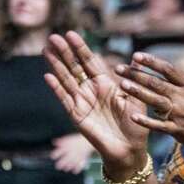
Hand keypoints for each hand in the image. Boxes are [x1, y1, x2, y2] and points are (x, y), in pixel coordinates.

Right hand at [44, 32, 148, 174]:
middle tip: (53, 37)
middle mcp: (91, 90)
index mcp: (106, 84)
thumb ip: (133, 80)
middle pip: (75, 67)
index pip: (90, 62)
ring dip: (56, 65)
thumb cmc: (135, 125)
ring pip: (67, 80)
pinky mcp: (77, 115)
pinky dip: (57, 88)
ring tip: (46, 50)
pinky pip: (65, 99)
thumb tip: (137, 59)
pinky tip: (48, 76)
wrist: (129, 149)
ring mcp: (82, 102)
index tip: (71, 33)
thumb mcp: (137, 99)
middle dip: (64, 52)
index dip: (81, 48)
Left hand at [115, 47, 183, 156]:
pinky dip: (146, 121)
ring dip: (138, 92)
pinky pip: (159, 125)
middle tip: (118, 68)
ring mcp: (180, 114)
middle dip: (136, 75)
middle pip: (156, 83)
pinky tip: (133, 115)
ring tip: (123, 85)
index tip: (135, 56)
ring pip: (155, 101)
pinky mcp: (177, 130)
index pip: (168, 70)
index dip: (151, 62)